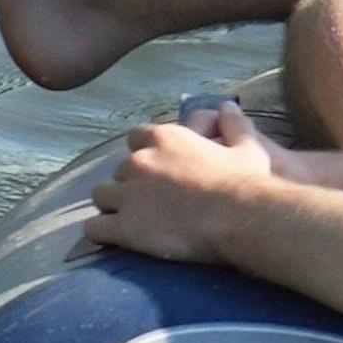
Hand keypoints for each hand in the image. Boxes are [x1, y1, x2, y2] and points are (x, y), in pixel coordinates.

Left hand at [84, 102, 281, 264]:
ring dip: (114, 206)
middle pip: (120, 170)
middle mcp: (139, 162)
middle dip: (132, 183)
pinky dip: (102, 232)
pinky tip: (116, 238)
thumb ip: (234, 124)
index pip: (135, 137)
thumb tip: (228, 104)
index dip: (145, 153)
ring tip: (134, 220)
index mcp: (165, 138)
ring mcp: (128, 195)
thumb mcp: (248, 147)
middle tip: (154, 201)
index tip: (160, 169)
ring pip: (101, 196)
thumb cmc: (246, 181)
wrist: (242, 218)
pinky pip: (94, 228)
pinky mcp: (124, 227)